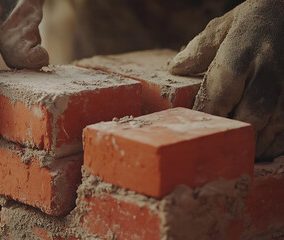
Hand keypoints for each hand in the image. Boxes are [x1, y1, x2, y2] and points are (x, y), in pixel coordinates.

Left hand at [169, 0, 283, 159]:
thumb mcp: (225, 25)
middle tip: (218, 151)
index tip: (195, 132)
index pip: (219, 94)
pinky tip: (264, 150)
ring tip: (240, 158)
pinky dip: (277, 142)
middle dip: (234, 136)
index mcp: (241, 54)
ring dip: (256, 145)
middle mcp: (266, 71)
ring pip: (275, 125)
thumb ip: (200, 49)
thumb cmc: (258, 19)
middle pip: (250, 115)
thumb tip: (175, 68)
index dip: (207, 117)